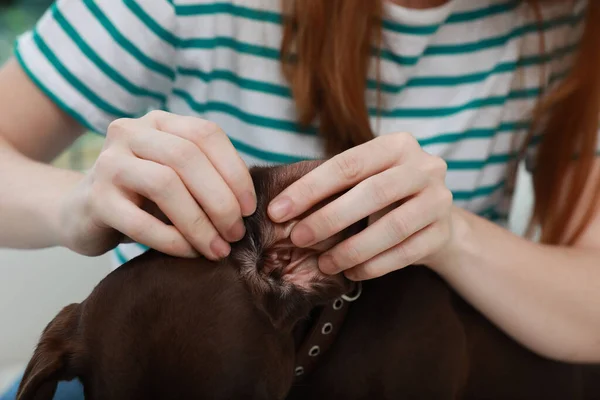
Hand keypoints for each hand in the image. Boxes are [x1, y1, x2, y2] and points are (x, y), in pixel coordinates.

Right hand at [59, 110, 255, 259]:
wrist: (84, 213)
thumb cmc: (145, 197)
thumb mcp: (179, 177)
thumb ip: (209, 177)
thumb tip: (251, 205)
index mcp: (159, 122)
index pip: (206, 134)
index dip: (235, 171)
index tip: (250, 208)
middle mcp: (130, 132)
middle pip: (187, 157)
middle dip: (221, 200)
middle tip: (237, 233)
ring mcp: (108, 163)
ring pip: (165, 184)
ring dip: (200, 222)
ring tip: (218, 248)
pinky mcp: (94, 200)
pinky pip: (141, 222)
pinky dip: (173, 241)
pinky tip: (190, 253)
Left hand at [267, 133, 452, 279]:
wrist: (435, 217)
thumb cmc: (384, 194)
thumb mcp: (365, 178)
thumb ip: (334, 186)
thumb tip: (280, 208)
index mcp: (397, 145)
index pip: (348, 164)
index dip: (310, 188)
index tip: (278, 210)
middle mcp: (425, 167)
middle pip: (373, 193)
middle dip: (330, 218)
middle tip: (299, 238)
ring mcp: (439, 200)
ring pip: (393, 227)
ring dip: (353, 249)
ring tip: (326, 264)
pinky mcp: (443, 232)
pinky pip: (406, 253)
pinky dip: (375, 265)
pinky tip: (352, 273)